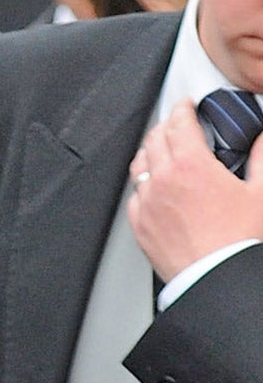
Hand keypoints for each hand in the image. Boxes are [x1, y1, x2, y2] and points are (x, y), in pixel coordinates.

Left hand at [127, 103, 262, 280]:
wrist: (216, 277)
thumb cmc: (239, 241)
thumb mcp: (261, 192)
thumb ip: (261, 158)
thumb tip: (262, 139)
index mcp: (192, 166)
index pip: (179, 123)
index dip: (182, 109)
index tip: (186, 105)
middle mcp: (163, 181)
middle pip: (155, 140)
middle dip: (166, 126)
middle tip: (176, 123)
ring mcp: (147, 203)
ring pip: (139, 165)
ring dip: (150, 151)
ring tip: (162, 149)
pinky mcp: (140, 225)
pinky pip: (134, 195)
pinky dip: (142, 184)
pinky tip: (152, 185)